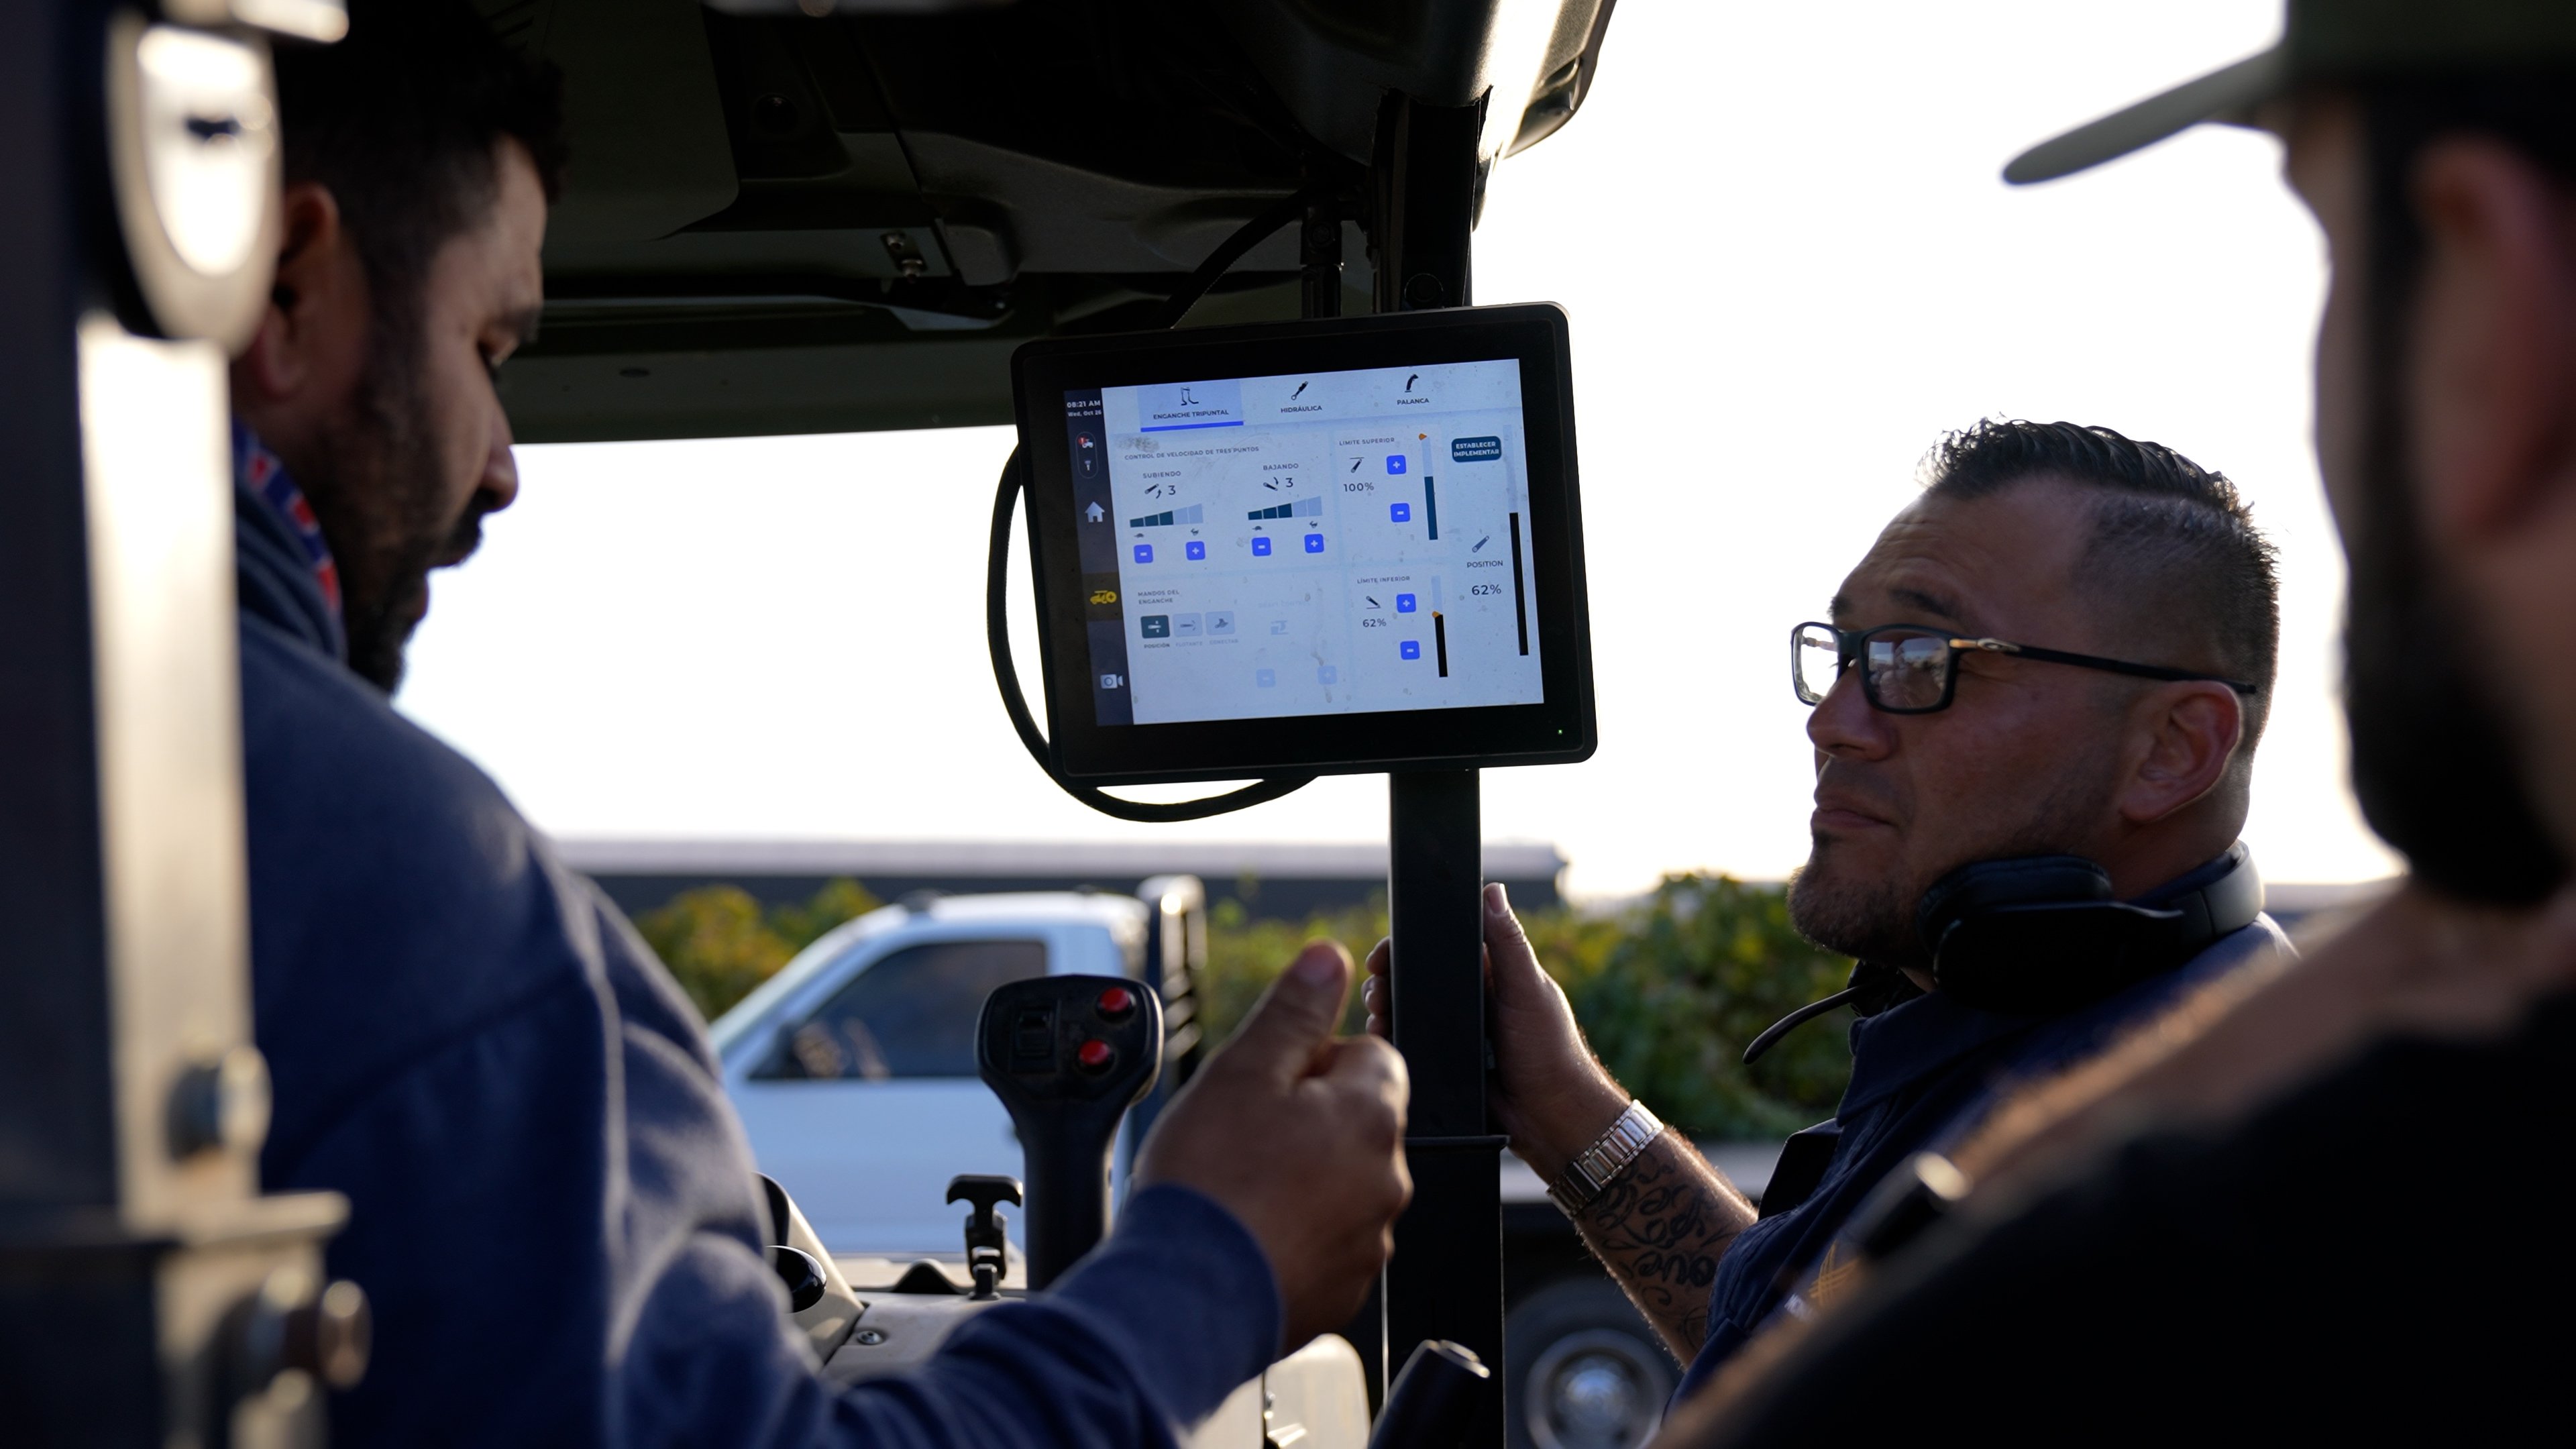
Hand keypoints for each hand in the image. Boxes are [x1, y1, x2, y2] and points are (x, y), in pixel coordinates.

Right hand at [1135, 941, 1411, 1350]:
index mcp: (1371, 1115)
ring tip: (1239, 1189)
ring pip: (1341, 1183)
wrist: (1184, 1298)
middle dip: (1307, 1119)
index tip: (1268, 1085)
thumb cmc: (1209, 1185)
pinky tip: (1247, 1233)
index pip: (1370, 1054)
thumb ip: (1295, 1010)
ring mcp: (1369, 1240)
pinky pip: (1326, 1242)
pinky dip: (1293, 1233)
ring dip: (1300, 1177)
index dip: (1312, 1061)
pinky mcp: (1343, 1290)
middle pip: (1356, 1120)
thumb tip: (1329, 956)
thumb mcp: (1244, 1070)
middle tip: (1243, 1137)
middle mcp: (1387, 1179)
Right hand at [1362, 882, 1624, 1179]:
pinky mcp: (1449, 1061)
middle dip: (1389, 982)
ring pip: (1410, 1012)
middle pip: (1417, 978)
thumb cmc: (1551, 1052)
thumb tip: (1492, 891)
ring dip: (1387, 1011)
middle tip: (1375, 993)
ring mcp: (1459, 1031)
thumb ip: (1509, 944)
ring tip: (1377, 1019)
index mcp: (1493, 973)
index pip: (1441, 946)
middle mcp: (1473, 998)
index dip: (1407, 946)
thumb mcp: (1529, 991)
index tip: (1381, 956)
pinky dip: (1396, 1042)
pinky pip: (1414, 1045)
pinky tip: (1383, 1044)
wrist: (1550, 1120)